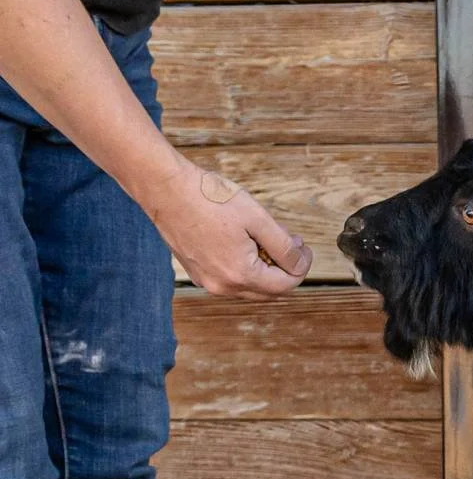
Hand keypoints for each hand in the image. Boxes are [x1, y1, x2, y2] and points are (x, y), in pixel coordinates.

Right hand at [138, 158, 312, 299]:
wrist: (164, 187)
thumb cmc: (207, 198)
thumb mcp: (257, 218)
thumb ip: (284, 246)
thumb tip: (299, 262)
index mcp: (240, 275)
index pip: (286, 285)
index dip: (301, 266)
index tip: (304, 248)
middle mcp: (222, 286)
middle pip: (269, 291)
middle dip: (284, 270)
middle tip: (289, 244)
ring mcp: (206, 281)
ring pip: (249, 287)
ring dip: (265, 269)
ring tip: (265, 239)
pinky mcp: (196, 272)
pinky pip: (230, 279)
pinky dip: (245, 267)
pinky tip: (243, 242)